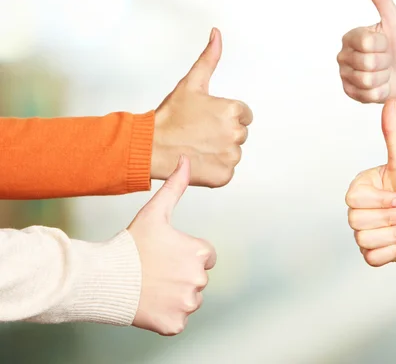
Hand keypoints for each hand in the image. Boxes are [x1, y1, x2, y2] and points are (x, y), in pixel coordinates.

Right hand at [129, 155, 216, 335]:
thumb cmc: (130, 244)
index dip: (186, 253)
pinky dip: (166, 315)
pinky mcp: (175, 324)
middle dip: (181, 274)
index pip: (206, 255)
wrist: (103, 278)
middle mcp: (199, 279)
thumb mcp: (154, 212)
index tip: (166, 254)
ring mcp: (187, 304)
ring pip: (188, 299)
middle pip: (197, 278)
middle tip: (155, 270)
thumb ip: (175, 186)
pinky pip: (177, 319)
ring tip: (151, 285)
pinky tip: (149, 303)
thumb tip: (186, 159)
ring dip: (175, 295)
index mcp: (200, 252)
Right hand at [152, 27, 252, 187]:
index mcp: (233, 111)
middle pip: (240, 134)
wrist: (152, 147)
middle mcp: (236, 134)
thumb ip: (209, 58)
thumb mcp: (191, 83)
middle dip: (223, 133)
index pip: (244, 115)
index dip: (224, 116)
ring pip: (233, 153)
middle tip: (199, 133)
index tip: (206, 119)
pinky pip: (227, 172)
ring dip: (220, 151)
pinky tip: (198, 161)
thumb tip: (217, 33)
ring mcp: (231, 157)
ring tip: (197, 147)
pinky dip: (215, 169)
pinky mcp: (224, 176)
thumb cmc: (170, 116)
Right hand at [337, 0, 395, 116]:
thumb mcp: (395, 19)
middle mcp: (344, 56)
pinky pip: (367, 95)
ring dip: (384, 78)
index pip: (366, 43)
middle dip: (385, 63)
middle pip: (367, 63)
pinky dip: (382, 92)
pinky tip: (384, 85)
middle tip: (388, 60)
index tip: (387, 43)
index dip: (383, 45)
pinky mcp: (351, 93)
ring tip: (386, 72)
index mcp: (351, 37)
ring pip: (368, 81)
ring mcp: (346, 76)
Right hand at [345, 99, 395, 266]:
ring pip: (364, 240)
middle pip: (357, 222)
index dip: (380, 202)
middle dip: (391, 218)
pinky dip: (393, 251)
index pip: (353, 201)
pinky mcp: (374, 254)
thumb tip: (389, 101)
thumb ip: (393, 133)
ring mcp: (365, 233)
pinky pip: (372, 258)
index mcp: (362, 189)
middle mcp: (360, 211)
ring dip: (395, 235)